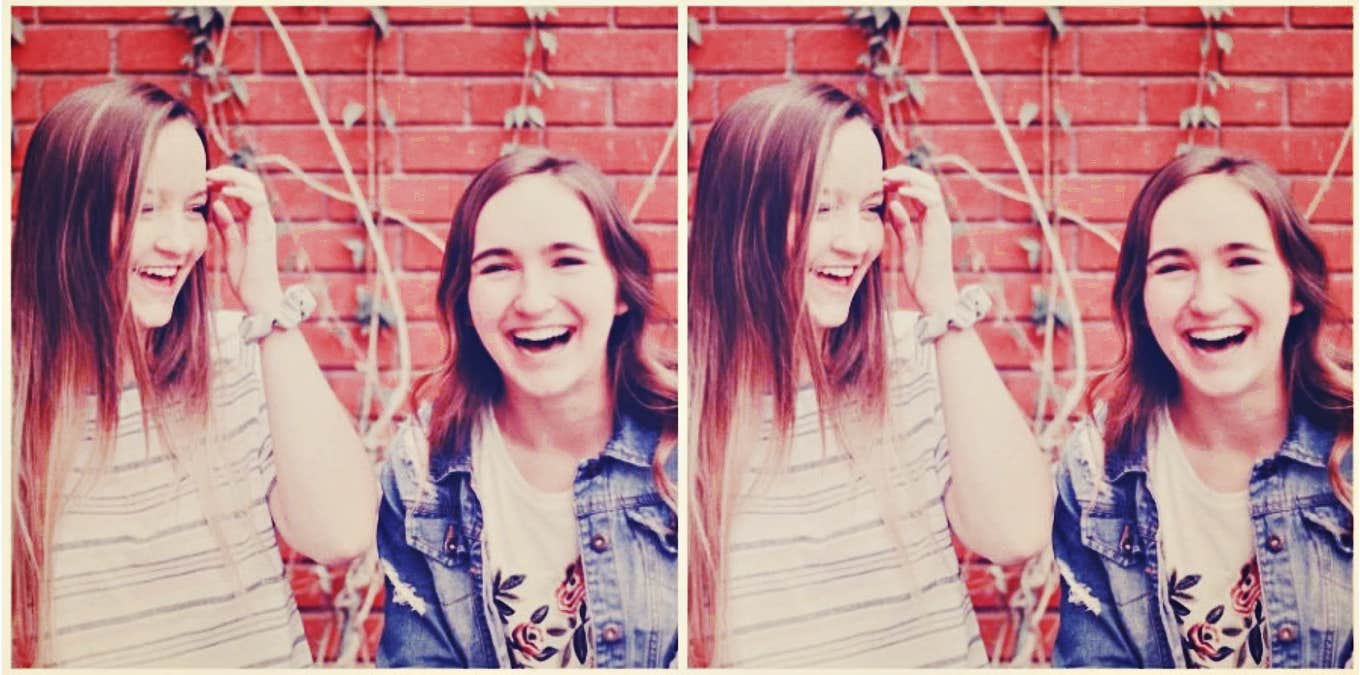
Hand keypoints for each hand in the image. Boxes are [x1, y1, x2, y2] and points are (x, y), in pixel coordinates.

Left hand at [207, 165, 283, 312]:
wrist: (259, 298)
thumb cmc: (246, 278)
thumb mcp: (230, 247)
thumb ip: (225, 226)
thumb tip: (216, 204)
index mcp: (254, 222)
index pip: (244, 191)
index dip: (226, 181)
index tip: (205, 181)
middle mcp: (263, 219)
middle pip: (252, 184)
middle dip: (230, 174)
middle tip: (207, 173)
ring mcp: (265, 224)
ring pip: (256, 187)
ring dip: (234, 178)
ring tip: (214, 177)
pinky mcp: (264, 230)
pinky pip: (256, 202)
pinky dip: (240, 193)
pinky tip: (224, 192)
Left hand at [882, 164, 958, 314]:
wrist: (933, 297)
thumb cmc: (921, 276)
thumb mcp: (906, 246)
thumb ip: (902, 226)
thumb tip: (892, 205)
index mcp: (929, 221)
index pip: (918, 190)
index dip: (901, 181)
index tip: (881, 180)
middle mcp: (937, 218)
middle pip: (926, 183)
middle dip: (905, 174)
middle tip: (883, 174)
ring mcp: (940, 223)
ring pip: (931, 187)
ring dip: (909, 178)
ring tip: (889, 177)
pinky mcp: (939, 230)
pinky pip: (932, 202)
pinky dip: (916, 193)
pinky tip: (900, 192)